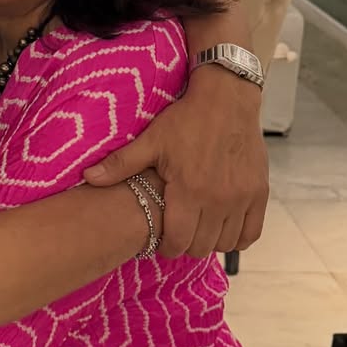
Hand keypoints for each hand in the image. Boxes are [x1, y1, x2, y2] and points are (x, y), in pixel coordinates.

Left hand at [84, 69, 267, 257]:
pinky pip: (251, 233)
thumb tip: (87, 178)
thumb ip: (120, 164)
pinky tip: (224, 226)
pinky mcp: (259, 193)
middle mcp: (218, 199)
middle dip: (186, 245)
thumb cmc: (186, 119)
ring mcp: (242, 198)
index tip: (161, 238)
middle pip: (201, 247)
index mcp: (189, 190)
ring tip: (199, 228)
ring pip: (226, 243)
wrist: (227, 99)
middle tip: (178, 232)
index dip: (166, 246)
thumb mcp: (151, 140)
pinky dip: (238, 237)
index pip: (178, 242)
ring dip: (211, 242)